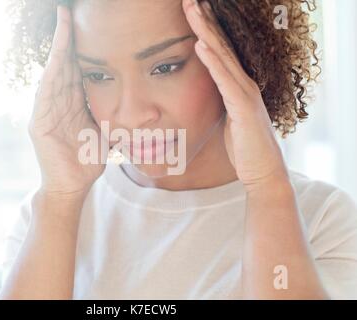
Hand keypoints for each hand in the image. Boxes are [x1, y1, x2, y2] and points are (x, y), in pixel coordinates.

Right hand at [29, 5, 106, 196]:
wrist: (73, 185)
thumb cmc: (88, 159)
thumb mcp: (103, 131)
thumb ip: (110, 115)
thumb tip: (133, 104)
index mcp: (73, 103)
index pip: (76, 69)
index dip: (80, 47)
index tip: (86, 25)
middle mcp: (57, 103)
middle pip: (63, 65)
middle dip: (66, 39)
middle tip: (69, 12)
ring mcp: (46, 111)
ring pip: (53, 73)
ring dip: (58, 48)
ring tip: (63, 23)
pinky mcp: (40, 123)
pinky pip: (46, 93)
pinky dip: (51, 74)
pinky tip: (57, 56)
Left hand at [182, 0, 289, 190]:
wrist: (262, 171)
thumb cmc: (244, 146)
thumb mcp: (227, 119)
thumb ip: (220, 102)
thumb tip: (207, 95)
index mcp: (237, 85)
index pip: (219, 51)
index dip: (206, 30)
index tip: (191, 11)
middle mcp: (243, 83)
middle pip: (221, 46)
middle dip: (205, 21)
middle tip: (190, 0)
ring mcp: (245, 93)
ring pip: (223, 56)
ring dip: (206, 31)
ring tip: (193, 9)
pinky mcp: (243, 107)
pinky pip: (225, 80)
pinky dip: (213, 61)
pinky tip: (200, 44)